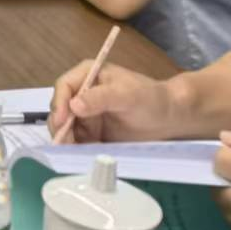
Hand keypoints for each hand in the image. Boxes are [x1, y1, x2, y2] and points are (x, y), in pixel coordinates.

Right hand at [49, 61, 178, 143]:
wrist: (171, 118)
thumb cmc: (152, 99)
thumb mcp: (127, 95)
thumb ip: (101, 98)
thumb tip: (74, 105)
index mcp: (88, 75)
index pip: (64, 86)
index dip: (59, 104)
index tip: (61, 122)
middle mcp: (83, 92)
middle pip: (60, 109)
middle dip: (60, 126)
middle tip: (65, 144)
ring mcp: (86, 113)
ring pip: (66, 127)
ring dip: (68, 140)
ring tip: (77, 152)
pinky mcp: (92, 131)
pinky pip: (78, 140)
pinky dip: (78, 148)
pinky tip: (88, 154)